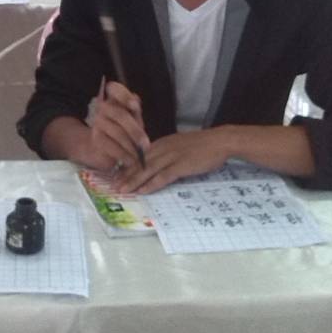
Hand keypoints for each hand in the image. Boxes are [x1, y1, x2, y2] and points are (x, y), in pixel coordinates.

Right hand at [90, 82, 148, 171]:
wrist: (100, 149)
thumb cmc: (123, 131)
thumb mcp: (132, 120)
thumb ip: (135, 112)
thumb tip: (135, 101)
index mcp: (114, 98)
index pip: (114, 88)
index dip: (124, 95)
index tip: (134, 106)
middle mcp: (104, 107)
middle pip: (119, 115)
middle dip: (135, 131)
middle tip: (146, 145)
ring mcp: (98, 122)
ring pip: (117, 133)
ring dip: (131, 147)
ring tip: (140, 156)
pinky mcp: (96, 138)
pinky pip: (112, 146)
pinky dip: (124, 155)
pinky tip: (130, 161)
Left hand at [116, 128, 230, 194]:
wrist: (220, 141)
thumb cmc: (203, 145)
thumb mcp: (180, 145)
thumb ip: (168, 152)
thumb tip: (157, 163)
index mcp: (162, 143)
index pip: (140, 155)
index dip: (128, 166)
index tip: (117, 175)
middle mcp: (163, 148)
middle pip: (140, 163)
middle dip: (125, 174)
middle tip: (112, 185)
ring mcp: (171, 156)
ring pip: (147, 170)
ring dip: (133, 181)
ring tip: (122, 190)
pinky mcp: (180, 165)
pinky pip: (162, 176)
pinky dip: (151, 184)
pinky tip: (142, 191)